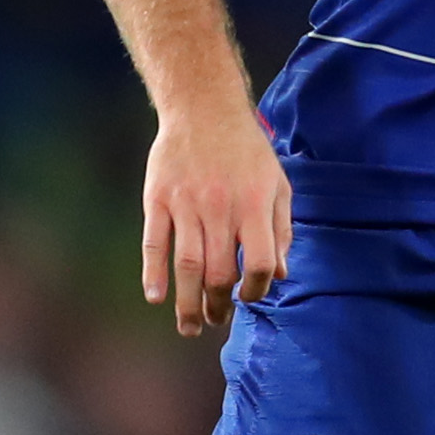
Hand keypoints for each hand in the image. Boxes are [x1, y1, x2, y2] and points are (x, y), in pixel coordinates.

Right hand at [143, 106, 294, 336]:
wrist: (203, 108)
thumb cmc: (246, 151)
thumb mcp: (277, 184)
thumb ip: (281, 229)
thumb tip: (281, 274)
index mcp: (254, 205)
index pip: (259, 263)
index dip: (256, 289)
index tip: (249, 297)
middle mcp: (221, 208)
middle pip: (219, 272)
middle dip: (217, 305)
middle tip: (215, 319)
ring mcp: (186, 204)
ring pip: (187, 265)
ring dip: (188, 302)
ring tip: (190, 326)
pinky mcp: (158, 199)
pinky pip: (155, 243)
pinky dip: (153, 273)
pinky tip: (156, 297)